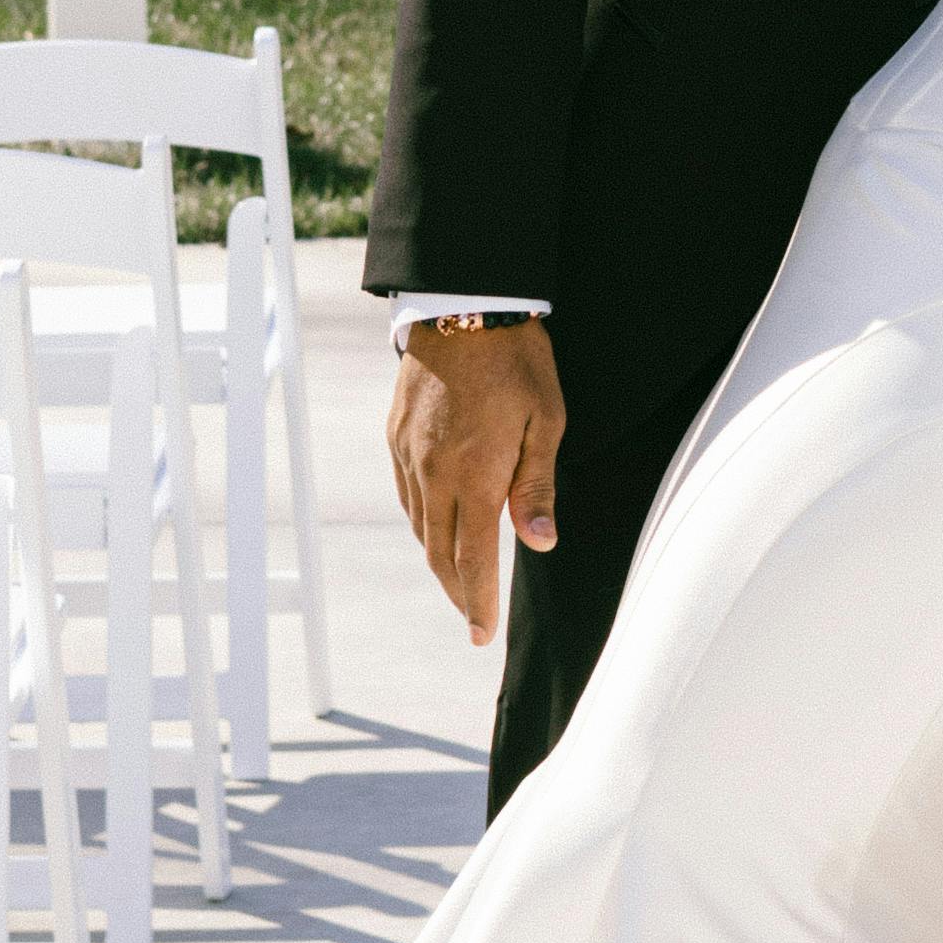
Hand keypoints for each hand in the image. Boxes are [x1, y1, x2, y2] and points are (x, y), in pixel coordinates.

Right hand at [389, 317, 565, 646]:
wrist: (461, 305)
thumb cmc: (517, 361)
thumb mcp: (545, 421)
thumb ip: (537, 485)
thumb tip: (539, 542)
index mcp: (476, 475)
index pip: (473, 559)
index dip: (479, 603)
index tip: (483, 637)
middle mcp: (434, 474)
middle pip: (439, 553)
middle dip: (458, 593)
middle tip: (474, 620)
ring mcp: (409, 456)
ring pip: (419, 527)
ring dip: (439, 561)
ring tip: (460, 582)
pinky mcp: (396, 437)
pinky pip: (407, 496)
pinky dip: (423, 524)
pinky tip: (437, 528)